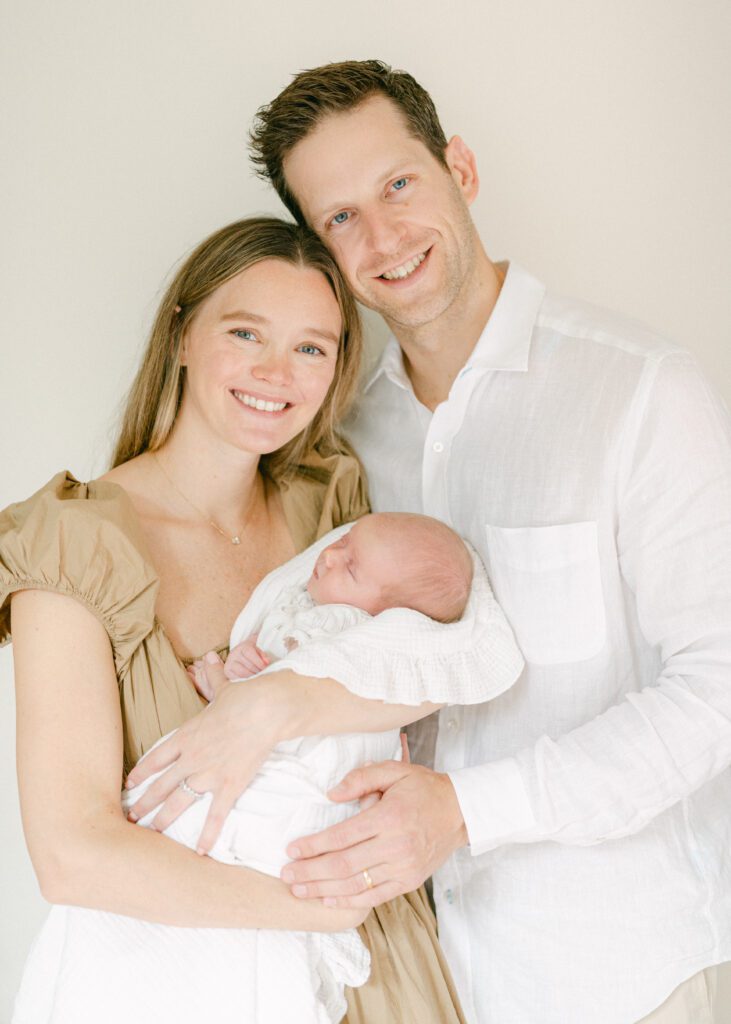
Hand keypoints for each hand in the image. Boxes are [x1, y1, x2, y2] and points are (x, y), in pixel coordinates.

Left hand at [125, 653, 282, 852]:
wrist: (266, 709)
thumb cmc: (245, 697)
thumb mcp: (223, 687)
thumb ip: (213, 678)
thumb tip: (210, 659)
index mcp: (186, 735)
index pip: (156, 758)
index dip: (140, 773)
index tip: (129, 785)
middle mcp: (191, 758)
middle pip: (160, 785)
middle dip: (144, 803)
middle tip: (131, 818)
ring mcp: (208, 774)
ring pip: (179, 802)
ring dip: (163, 820)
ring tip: (151, 835)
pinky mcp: (229, 785)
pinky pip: (215, 815)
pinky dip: (207, 834)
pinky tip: (200, 852)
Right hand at [225, 633, 268, 679]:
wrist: (239, 655)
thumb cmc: (252, 654)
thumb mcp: (259, 652)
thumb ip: (264, 656)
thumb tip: (267, 662)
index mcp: (242, 647)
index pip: (250, 653)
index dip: (259, 662)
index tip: (265, 668)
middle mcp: (234, 654)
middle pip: (247, 665)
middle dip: (257, 671)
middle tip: (263, 675)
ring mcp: (229, 662)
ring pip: (242, 673)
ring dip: (252, 677)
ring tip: (257, 678)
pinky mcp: (227, 671)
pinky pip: (236, 678)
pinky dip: (244, 681)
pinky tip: (250, 681)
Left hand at [280, 760, 468, 907]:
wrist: (460, 812)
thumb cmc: (424, 788)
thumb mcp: (395, 770)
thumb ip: (362, 778)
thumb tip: (332, 794)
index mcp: (388, 817)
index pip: (342, 836)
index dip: (314, 845)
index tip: (292, 849)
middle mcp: (395, 846)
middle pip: (343, 864)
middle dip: (310, 871)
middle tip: (286, 874)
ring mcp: (402, 867)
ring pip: (355, 884)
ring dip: (322, 889)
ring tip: (298, 889)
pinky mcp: (408, 881)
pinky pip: (373, 896)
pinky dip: (348, 901)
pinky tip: (327, 899)